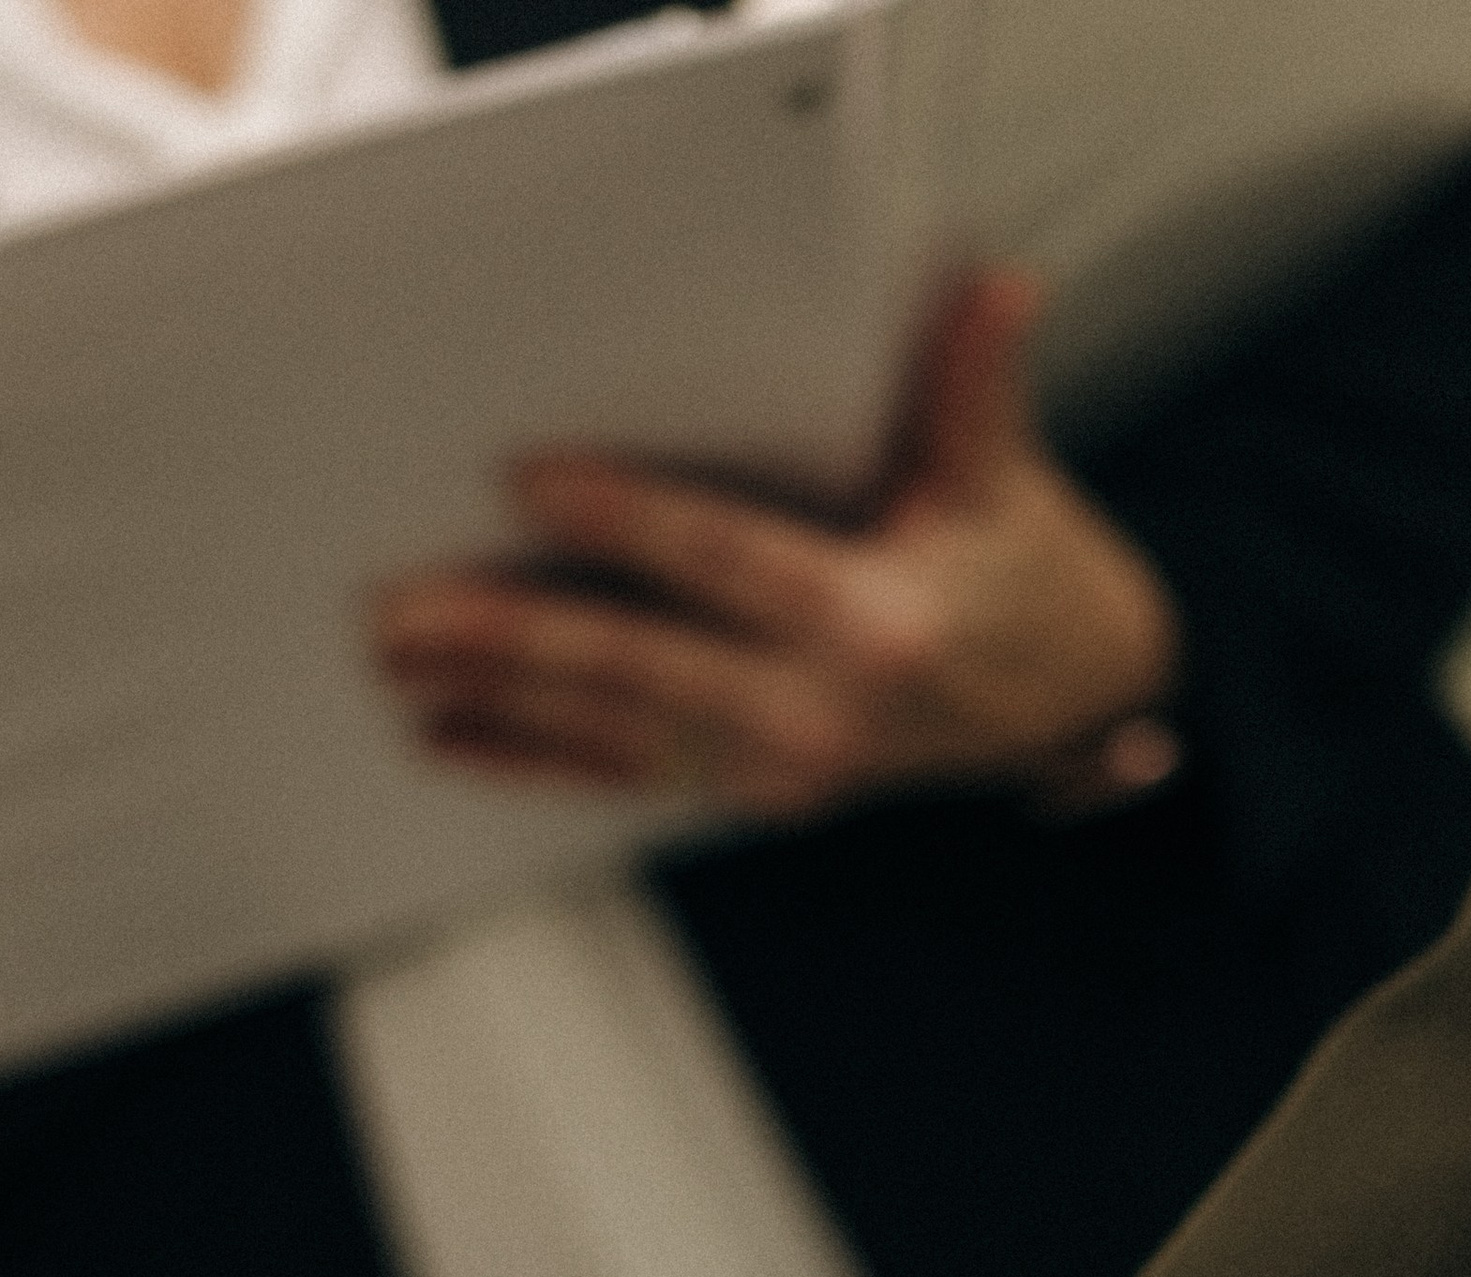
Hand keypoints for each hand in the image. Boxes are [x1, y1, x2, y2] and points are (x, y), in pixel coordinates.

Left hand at [371, 271, 1185, 818]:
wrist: (1066, 703)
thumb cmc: (1021, 579)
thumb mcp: (1005, 480)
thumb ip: (973, 388)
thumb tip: (993, 291)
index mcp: (876, 624)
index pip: (726, 564)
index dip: (626, 523)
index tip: (529, 483)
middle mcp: (819, 711)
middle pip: (639, 668)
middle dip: (516, 639)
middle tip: (408, 614)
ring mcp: (782, 764)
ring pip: (615, 734)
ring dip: (500, 703)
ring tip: (403, 669)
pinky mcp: (755, 791)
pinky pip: (625, 778)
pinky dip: (536, 761)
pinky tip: (455, 737)